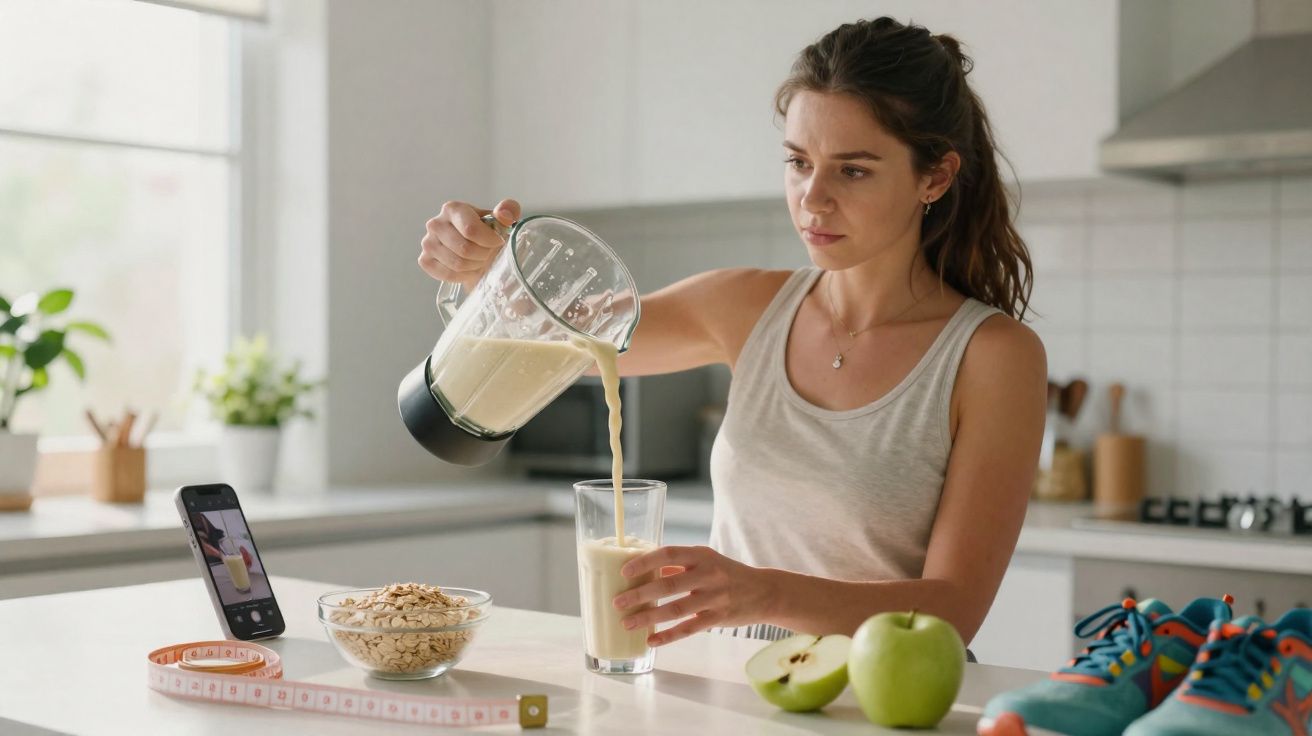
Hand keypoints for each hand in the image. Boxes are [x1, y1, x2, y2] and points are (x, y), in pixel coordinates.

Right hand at [418, 198, 520, 290]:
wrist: (476, 250)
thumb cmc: (487, 233)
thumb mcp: (502, 220)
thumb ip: (509, 210)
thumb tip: (505, 216)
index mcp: (452, 209)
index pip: (470, 229)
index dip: (489, 241)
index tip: (498, 242)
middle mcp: (435, 224)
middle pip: (464, 249)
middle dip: (483, 255)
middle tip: (488, 253)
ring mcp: (428, 243)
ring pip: (457, 264)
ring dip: (474, 266)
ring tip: (479, 260)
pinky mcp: (425, 260)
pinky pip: (447, 274)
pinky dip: (462, 276)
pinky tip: (468, 269)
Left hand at [611, 545, 773, 646]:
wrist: (764, 592)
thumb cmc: (728, 574)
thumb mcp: (707, 561)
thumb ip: (679, 565)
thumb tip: (646, 570)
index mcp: (702, 556)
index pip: (669, 553)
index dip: (645, 562)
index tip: (625, 572)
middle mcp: (708, 575)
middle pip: (669, 585)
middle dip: (640, 594)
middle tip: (618, 602)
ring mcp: (714, 598)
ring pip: (676, 610)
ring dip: (649, 617)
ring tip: (627, 623)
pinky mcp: (718, 618)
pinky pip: (689, 629)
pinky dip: (668, 636)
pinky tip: (651, 640)